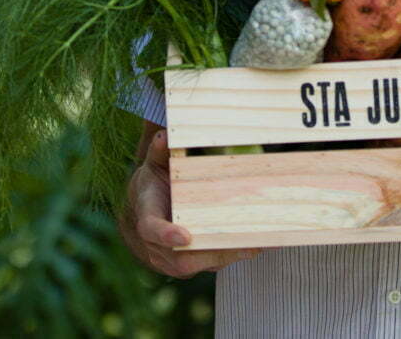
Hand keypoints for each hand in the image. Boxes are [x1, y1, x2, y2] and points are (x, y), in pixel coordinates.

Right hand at [116, 125, 264, 276]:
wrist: (144, 217)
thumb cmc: (152, 188)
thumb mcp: (153, 167)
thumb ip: (159, 152)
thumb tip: (164, 135)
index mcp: (147, 218)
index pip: (152, 229)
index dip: (166, 234)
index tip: (184, 236)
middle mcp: (157, 246)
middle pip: (181, 258)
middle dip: (211, 253)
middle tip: (239, 243)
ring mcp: (171, 261)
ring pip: (199, 265)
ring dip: (227, 256)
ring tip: (255, 244)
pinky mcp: (189, 266)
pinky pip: (210, 264)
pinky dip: (232, 256)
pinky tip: (256, 245)